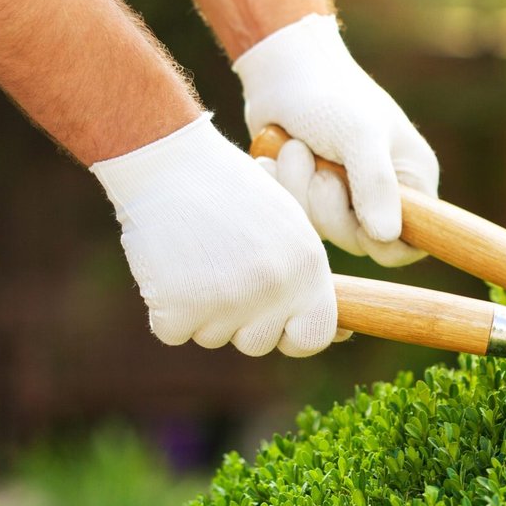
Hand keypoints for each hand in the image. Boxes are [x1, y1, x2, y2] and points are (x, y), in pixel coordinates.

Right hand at [92, 113, 335, 355]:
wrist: (166, 163)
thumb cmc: (227, 192)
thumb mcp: (287, 226)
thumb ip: (308, 280)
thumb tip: (341, 334)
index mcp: (307, 267)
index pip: (313, 337)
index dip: (291, 335)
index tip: (274, 323)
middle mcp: (274, 288)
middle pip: (257, 343)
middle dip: (238, 319)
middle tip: (219, 267)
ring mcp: (227, 302)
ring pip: (212, 337)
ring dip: (200, 310)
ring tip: (194, 255)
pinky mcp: (179, 309)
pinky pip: (172, 332)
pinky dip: (164, 308)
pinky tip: (167, 264)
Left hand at [235, 14, 437, 267]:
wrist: (280, 69)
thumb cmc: (330, 94)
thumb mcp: (359, 135)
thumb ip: (376, 185)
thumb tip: (387, 237)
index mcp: (412, 179)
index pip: (413, 241)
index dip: (386, 243)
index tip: (360, 223)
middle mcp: (383, 194)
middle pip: (359, 241)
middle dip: (328, 204)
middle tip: (320, 166)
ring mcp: (344, 196)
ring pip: (321, 228)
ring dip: (299, 187)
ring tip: (295, 148)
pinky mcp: (309, 194)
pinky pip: (294, 214)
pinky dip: (280, 186)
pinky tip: (274, 158)